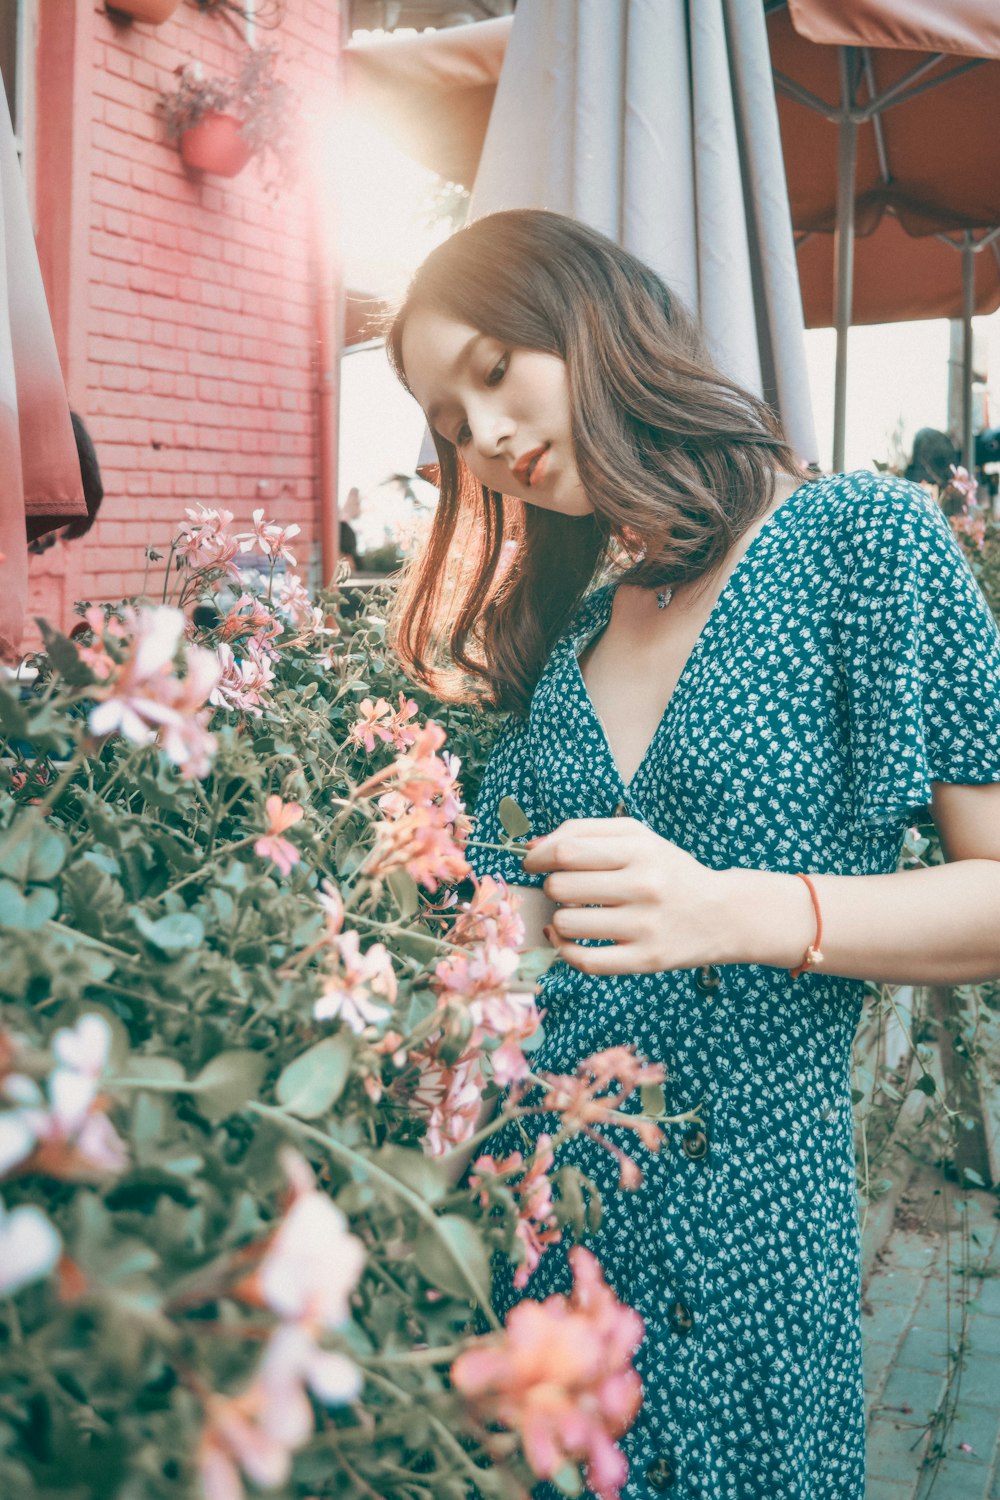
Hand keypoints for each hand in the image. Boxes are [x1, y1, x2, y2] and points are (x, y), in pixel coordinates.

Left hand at [520, 817, 730, 974]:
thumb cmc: (667, 871)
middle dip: (551, 887)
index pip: (566, 851)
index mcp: (640, 848)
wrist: (723, 913)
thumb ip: (585, 832)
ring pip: (566, 923)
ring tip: (575, 913)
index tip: (534, 863)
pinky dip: (565, 951)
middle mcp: (644, 885)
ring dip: (559, 918)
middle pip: (561, 887)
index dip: (538, 857)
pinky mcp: (645, 960)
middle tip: (564, 889)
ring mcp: (645, 926)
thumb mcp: (637, 837)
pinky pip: (584, 961)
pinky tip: (569, 940)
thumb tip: (533, 847)